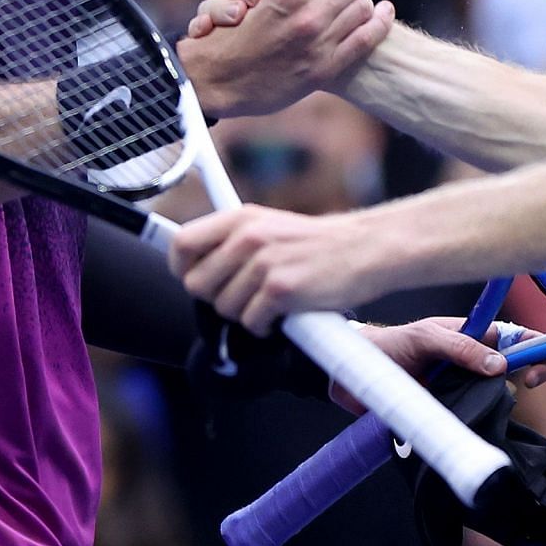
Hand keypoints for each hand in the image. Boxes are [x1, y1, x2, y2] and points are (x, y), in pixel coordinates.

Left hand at [172, 203, 388, 334]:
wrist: (364, 249)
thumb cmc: (316, 244)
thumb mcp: (268, 225)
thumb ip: (232, 241)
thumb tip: (195, 266)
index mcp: (240, 218)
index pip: (182, 244)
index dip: (181, 269)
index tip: (193, 279)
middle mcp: (248, 237)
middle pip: (197, 284)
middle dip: (216, 298)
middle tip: (243, 295)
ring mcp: (264, 263)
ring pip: (224, 309)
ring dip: (244, 314)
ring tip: (269, 301)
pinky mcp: (281, 290)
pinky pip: (251, 323)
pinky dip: (265, 326)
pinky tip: (283, 313)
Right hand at [178, 0, 393, 117]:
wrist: (217, 78)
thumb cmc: (229, 22)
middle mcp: (308, 17)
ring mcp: (319, 45)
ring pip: (364, 7)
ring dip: (358, 1)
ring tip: (349, 2)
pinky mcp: (326, 69)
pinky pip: (368, 38)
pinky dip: (380, 22)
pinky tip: (382, 13)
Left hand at [343, 317, 545, 413]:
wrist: (353, 375)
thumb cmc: (390, 345)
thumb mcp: (426, 338)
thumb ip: (461, 347)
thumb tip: (501, 365)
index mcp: (474, 335)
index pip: (519, 338)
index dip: (538, 351)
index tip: (533, 374)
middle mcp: (474, 361)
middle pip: (516, 370)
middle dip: (525, 379)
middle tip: (515, 392)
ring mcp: (462, 387)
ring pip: (496, 399)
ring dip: (495, 406)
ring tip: (471, 404)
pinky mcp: (450, 411)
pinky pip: (473, 420)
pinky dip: (475, 425)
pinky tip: (464, 426)